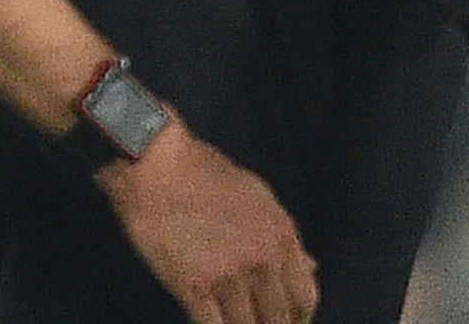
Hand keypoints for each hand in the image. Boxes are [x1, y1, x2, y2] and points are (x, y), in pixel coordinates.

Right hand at [96, 121, 318, 323]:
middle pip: (278, 319)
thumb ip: (281, 235)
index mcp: (281, 236)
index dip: (298, 318)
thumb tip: (312, 265)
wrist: (155, 160)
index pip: (304, 297)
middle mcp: (262, 260)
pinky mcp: (193, 284)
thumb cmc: (201, 170)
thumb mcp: (256, 195)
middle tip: (255, 323)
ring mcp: (228, 275)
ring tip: (232, 323)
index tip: (286, 322)